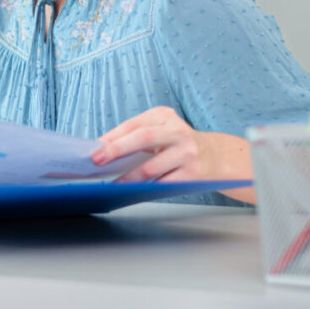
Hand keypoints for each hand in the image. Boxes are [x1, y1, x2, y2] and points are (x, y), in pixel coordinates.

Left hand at [92, 106, 253, 196]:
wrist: (215, 156)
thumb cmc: (176, 144)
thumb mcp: (160, 131)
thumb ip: (134, 137)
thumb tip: (102, 151)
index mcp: (164, 116)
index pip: (134, 125)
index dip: (112, 137)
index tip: (95, 149)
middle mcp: (177, 131)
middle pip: (143, 138)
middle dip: (117, 149)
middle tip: (98, 161)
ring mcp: (187, 152)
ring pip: (150, 167)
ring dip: (128, 178)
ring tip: (112, 184)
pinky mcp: (192, 173)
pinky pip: (162, 183)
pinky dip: (145, 188)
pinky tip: (133, 191)